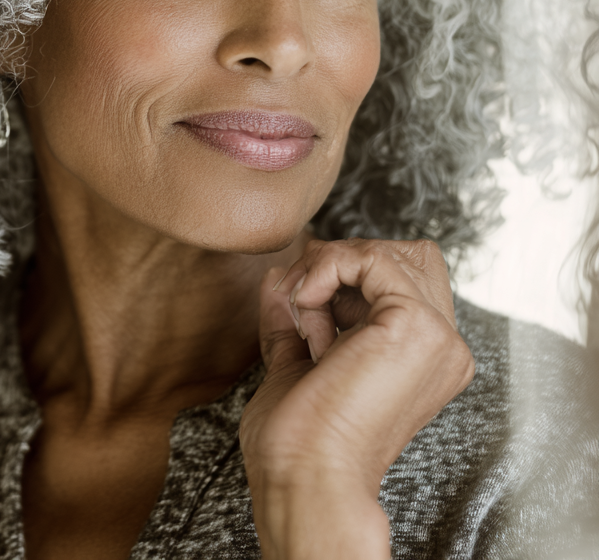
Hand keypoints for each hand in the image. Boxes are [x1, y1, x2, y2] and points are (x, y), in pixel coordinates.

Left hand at [238, 238, 474, 559]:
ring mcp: (438, 336)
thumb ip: (294, 317)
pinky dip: (325, 268)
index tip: (301, 312)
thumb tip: (283, 272)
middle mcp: (445, 346)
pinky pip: (370, 258)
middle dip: (338, 265)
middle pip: (401, 255)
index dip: (344, 278)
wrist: (307, 475)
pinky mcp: (416, 325)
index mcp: (428, 357)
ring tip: (301, 313)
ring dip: (327, 270)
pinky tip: (305, 303)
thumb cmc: (300, 442)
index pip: (400, 276)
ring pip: (385, 252)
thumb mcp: (296, 363)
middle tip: (299, 303)